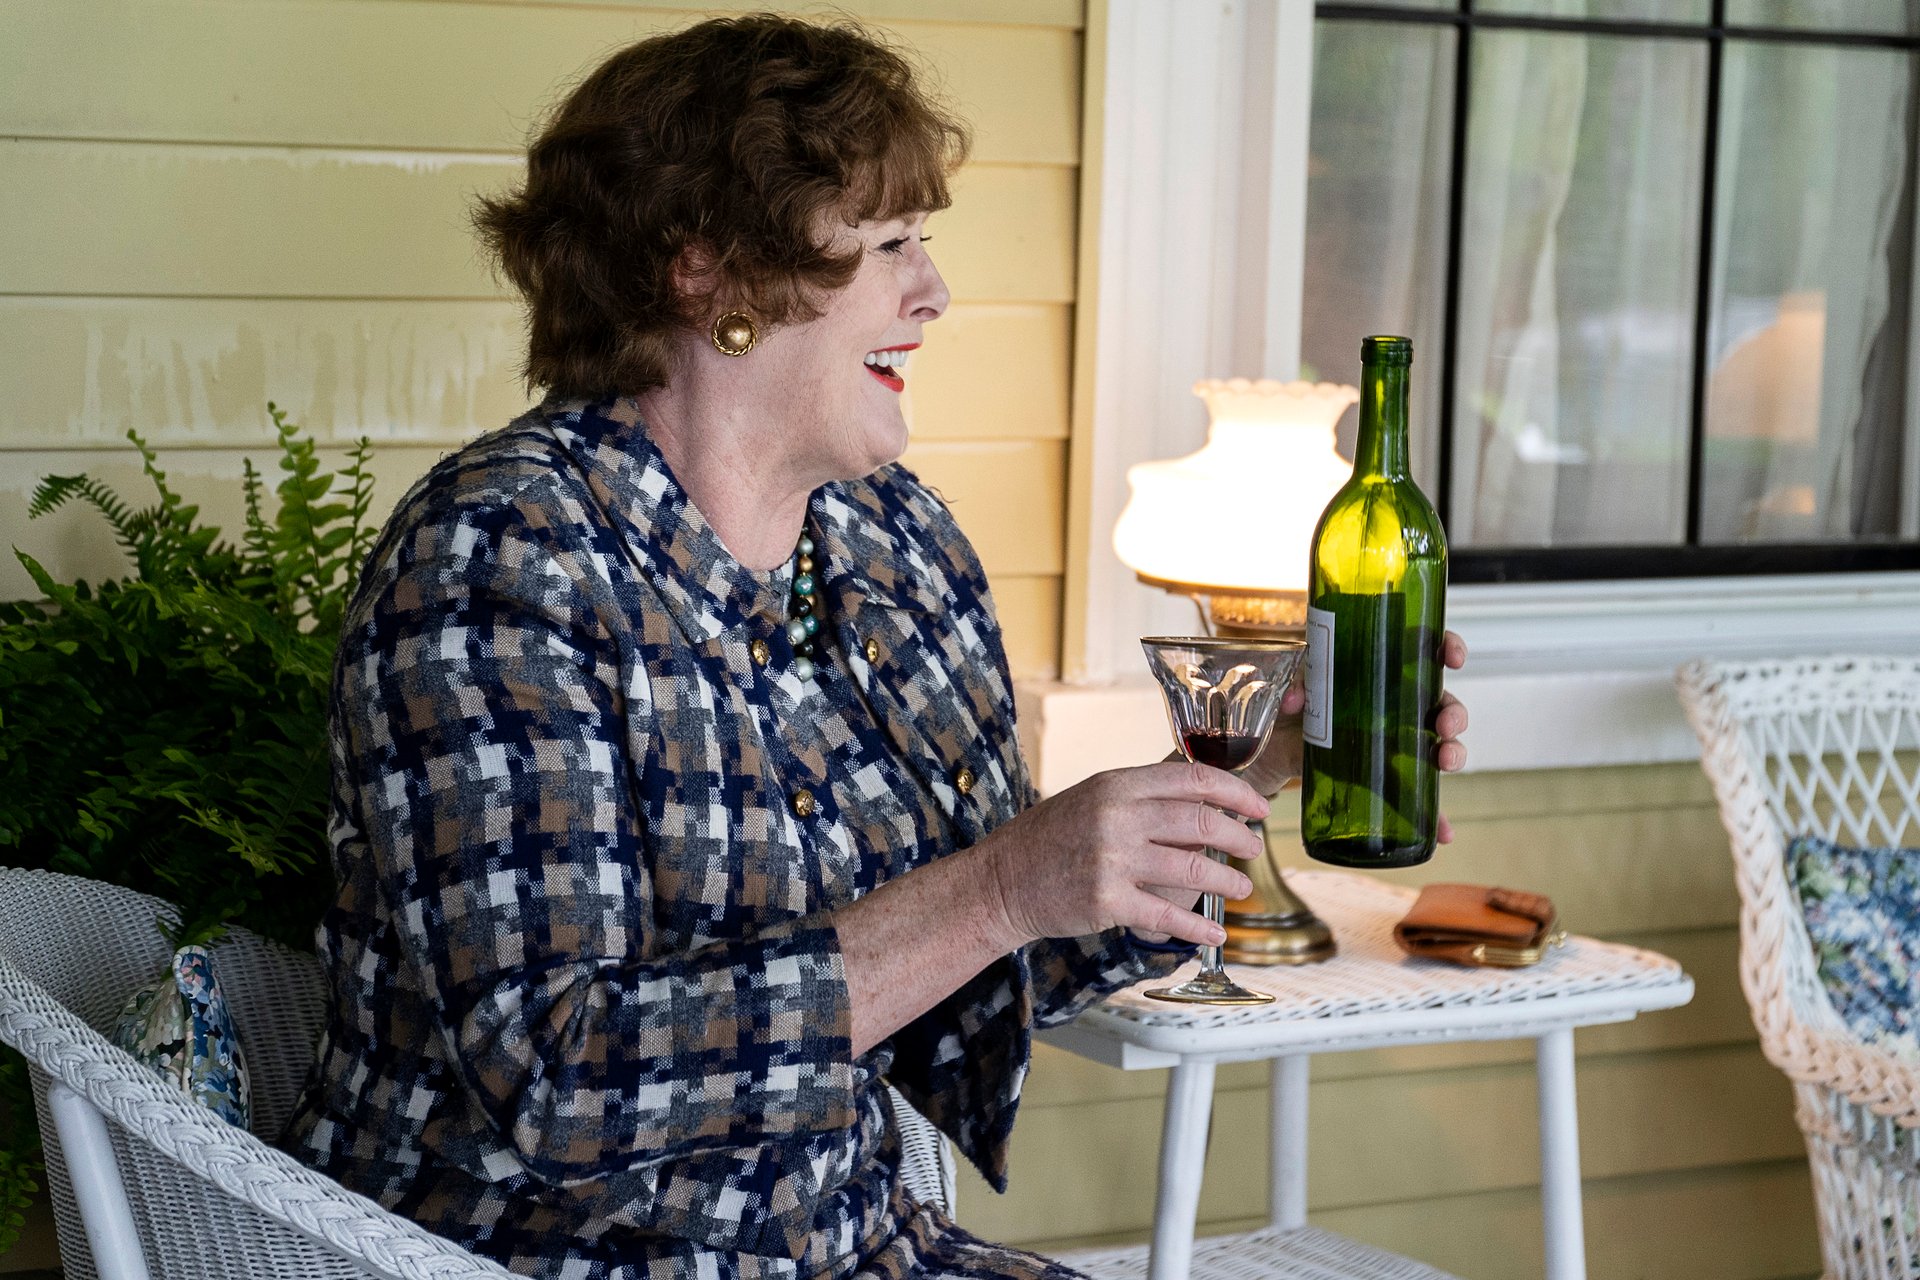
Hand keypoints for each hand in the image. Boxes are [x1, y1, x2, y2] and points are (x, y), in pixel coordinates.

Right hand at [976, 761, 1270, 949]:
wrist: (1002, 880)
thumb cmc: (1050, 839)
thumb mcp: (1093, 799)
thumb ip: (1141, 798)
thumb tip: (1202, 805)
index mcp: (1117, 784)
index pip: (1192, 778)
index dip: (1235, 791)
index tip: (1258, 805)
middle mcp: (1117, 817)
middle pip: (1200, 820)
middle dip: (1239, 835)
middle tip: (1255, 846)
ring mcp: (1112, 859)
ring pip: (1192, 867)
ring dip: (1227, 881)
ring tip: (1242, 887)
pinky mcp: (1107, 901)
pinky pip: (1167, 915)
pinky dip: (1198, 927)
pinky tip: (1215, 933)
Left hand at [1242, 630, 1472, 840]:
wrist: (1276, 744)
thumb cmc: (1296, 702)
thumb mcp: (1297, 684)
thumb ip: (1299, 683)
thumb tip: (1297, 700)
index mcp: (1385, 673)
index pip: (1427, 652)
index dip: (1448, 648)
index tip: (1453, 657)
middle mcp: (1400, 706)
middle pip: (1444, 703)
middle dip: (1454, 713)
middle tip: (1445, 725)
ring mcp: (1397, 742)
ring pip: (1441, 745)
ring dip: (1455, 753)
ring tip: (1445, 761)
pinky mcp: (1385, 775)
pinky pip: (1419, 797)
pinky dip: (1437, 817)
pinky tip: (1444, 832)